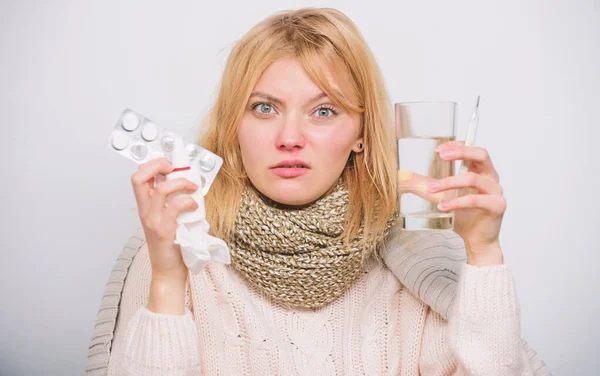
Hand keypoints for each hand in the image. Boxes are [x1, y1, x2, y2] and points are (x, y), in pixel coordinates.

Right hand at [131, 158, 199, 281]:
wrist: (168, 272)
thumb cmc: (172, 246)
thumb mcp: (168, 219)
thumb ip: (172, 203)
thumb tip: (187, 184)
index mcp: (146, 207)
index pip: (139, 177)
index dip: (152, 164)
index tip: (169, 163)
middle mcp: (146, 211)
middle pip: (139, 177)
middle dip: (158, 164)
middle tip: (173, 167)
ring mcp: (153, 220)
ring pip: (161, 190)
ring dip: (181, 183)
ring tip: (193, 188)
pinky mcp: (164, 230)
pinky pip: (175, 207)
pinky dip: (188, 202)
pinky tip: (195, 207)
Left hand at [398, 141, 505, 265]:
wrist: (476, 239)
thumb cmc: (463, 215)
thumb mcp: (440, 195)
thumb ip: (424, 184)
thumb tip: (401, 177)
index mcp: (481, 170)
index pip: (472, 148)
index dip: (456, 146)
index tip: (438, 150)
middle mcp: (491, 177)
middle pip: (481, 154)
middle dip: (460, 152)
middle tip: (441, 156)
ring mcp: (496, 191)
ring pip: (472, 178)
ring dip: (449, 182)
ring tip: (431, 190)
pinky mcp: (496, 206)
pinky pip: (475, 200)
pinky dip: (456, 202)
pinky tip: (442, 207)